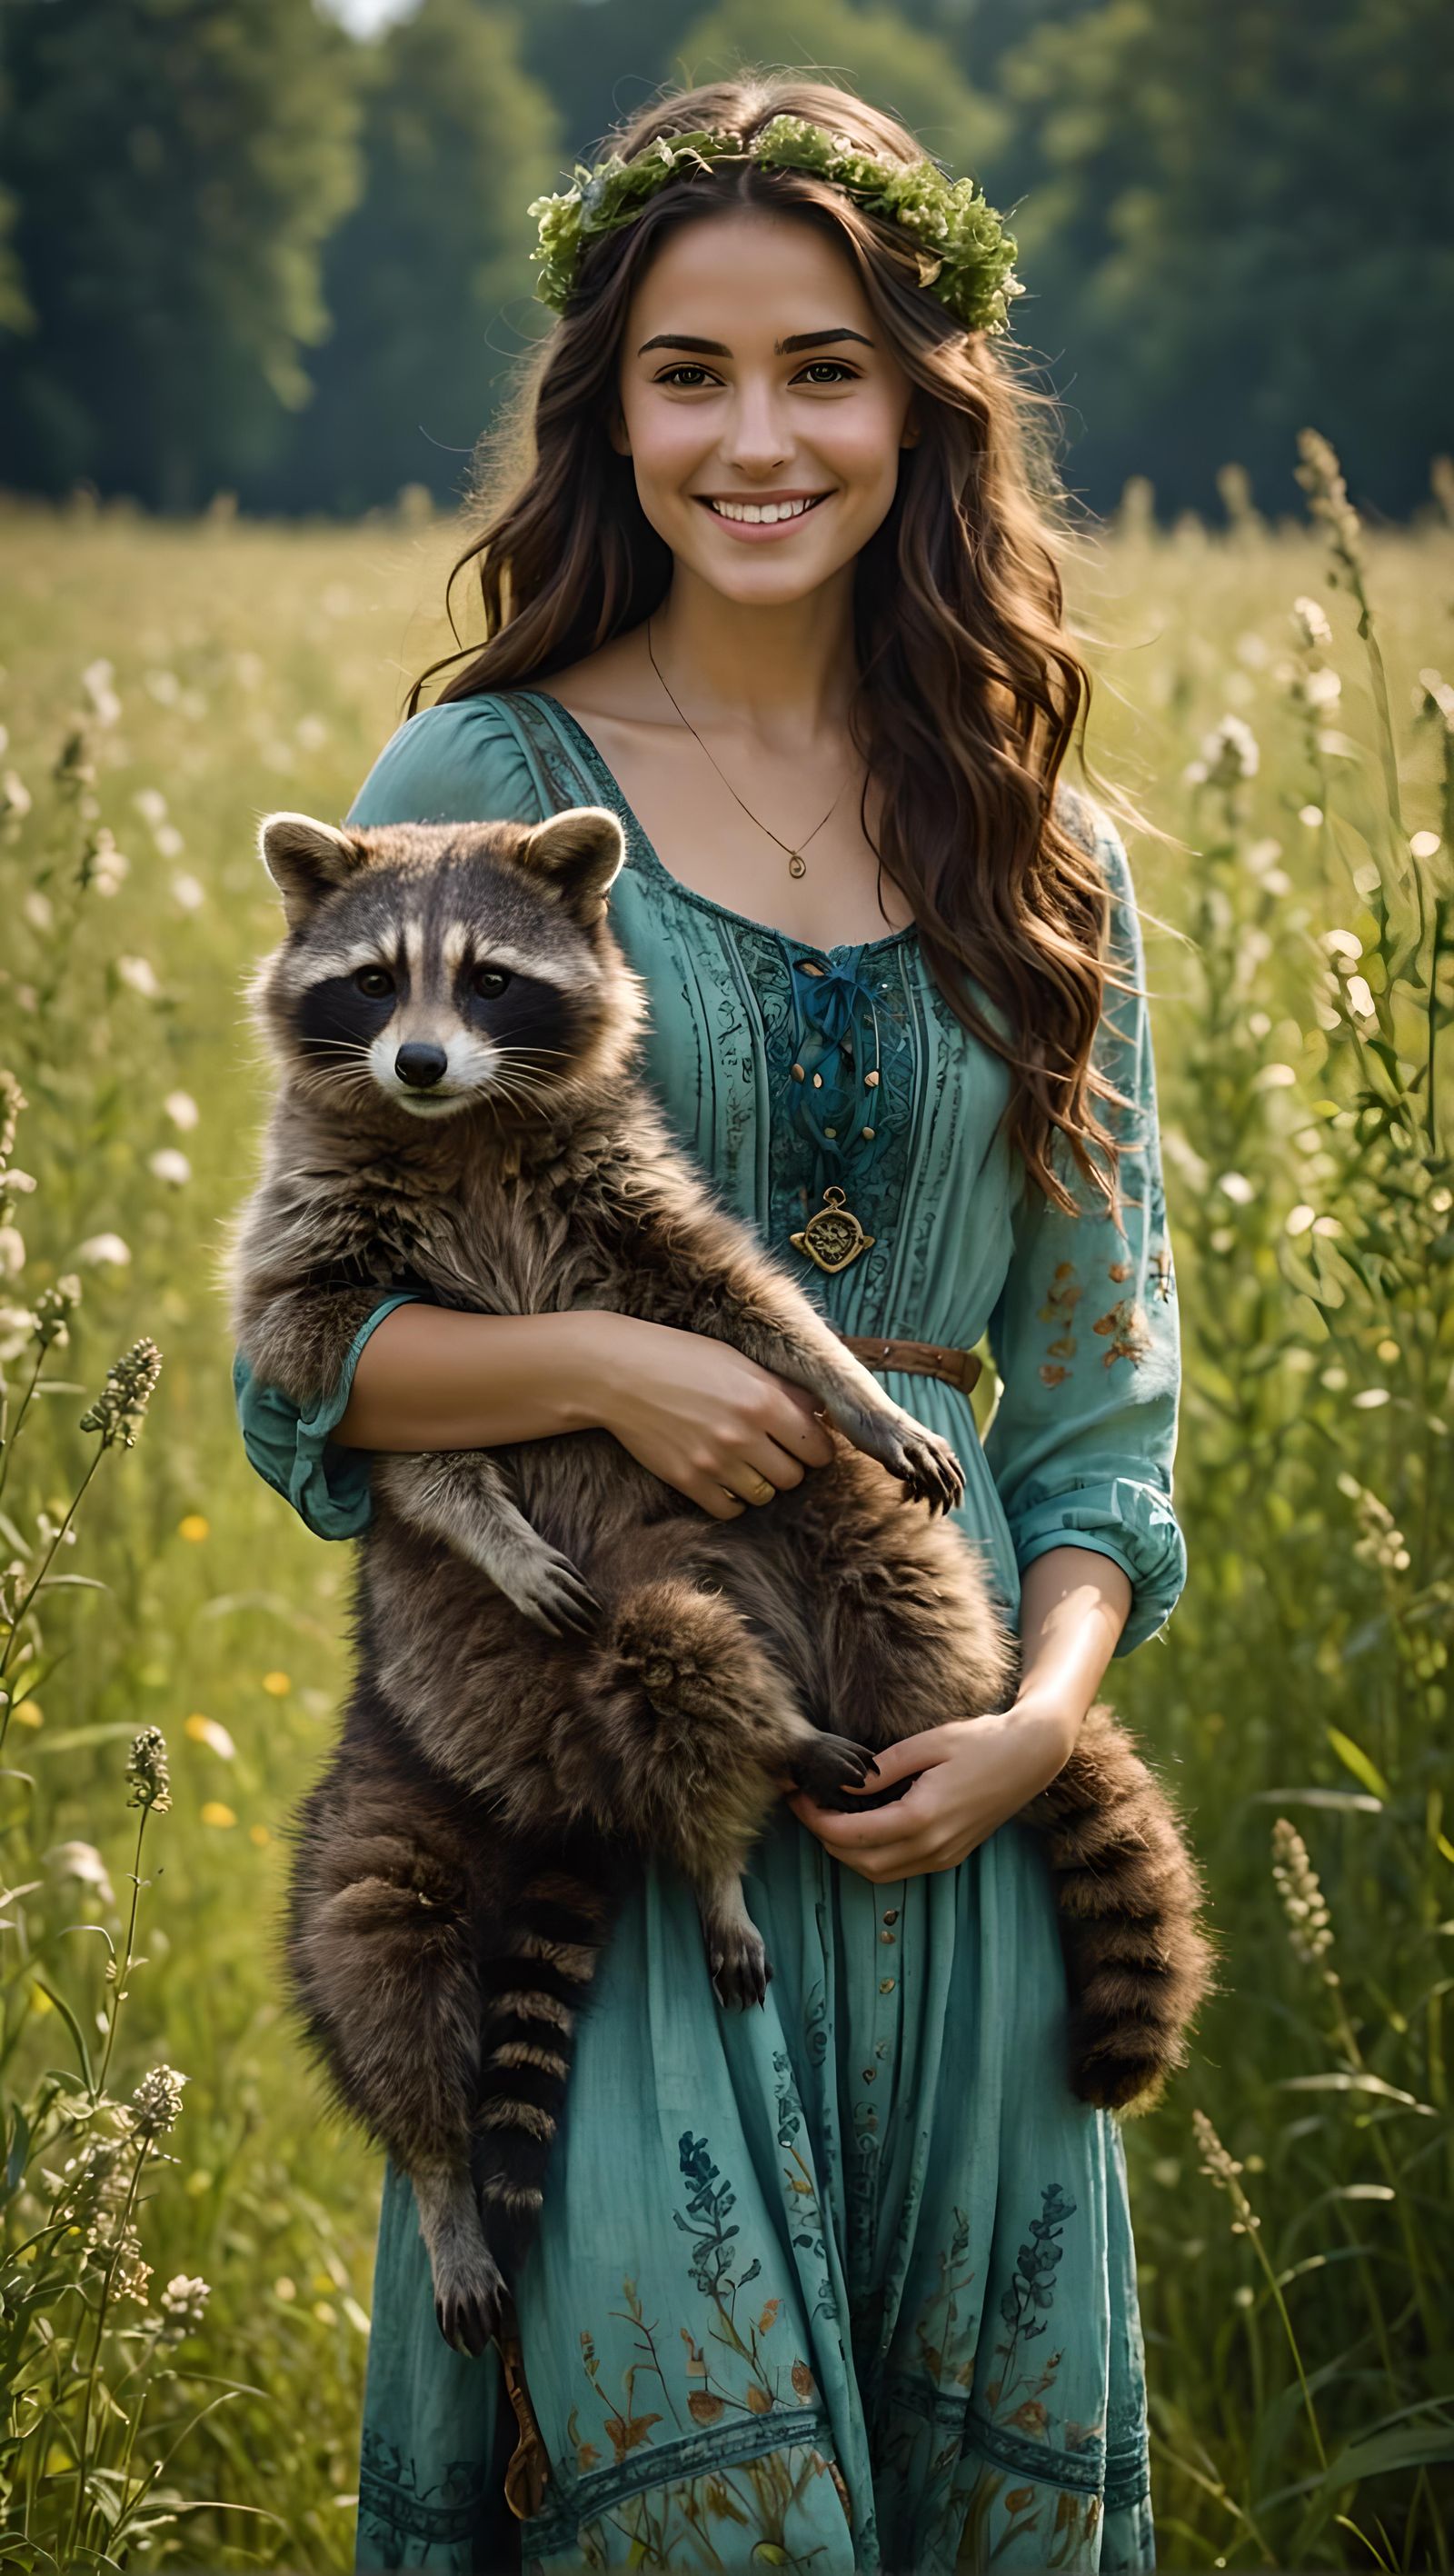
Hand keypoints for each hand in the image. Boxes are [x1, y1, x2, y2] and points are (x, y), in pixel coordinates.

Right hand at [589, 1314, 836, 1519]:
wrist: (619, 1372)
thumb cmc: (682, 1358)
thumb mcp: (739, 1361)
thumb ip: (782, 1389)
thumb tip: (823, 1413)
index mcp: (764, 1400)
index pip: (818, 1448)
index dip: (817, 1447)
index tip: (806, 1443)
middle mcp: (743, 1434)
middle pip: (794, 1477)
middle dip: (789, 1465)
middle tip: (772, 1451)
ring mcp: (715, 1461)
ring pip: (764, 1495)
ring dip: (760, 1482)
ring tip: (744, 1461)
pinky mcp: (688, 1480)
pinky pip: (729, 1509)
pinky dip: (731, 1498)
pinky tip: (722, 1476)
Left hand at [780, 1700, 1078, 1883]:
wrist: (1031, 1756)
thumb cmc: (981, 1741)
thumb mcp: (927, 1744)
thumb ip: (882, 1769)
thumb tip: (842, 1784)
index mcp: (922, 1818)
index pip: (851, 1835)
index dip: (816, 1820)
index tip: (798, 1797)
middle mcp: (933, 1846)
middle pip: (859, 1862)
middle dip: (825, 1839)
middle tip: (806, 1807)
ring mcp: (944, 1856)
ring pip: (878, 1873)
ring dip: (847, 1853)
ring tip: (829, 1817)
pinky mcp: (952, 1856)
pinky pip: (901, 1869)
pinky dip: (873, 1856)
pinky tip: (864, 1826)